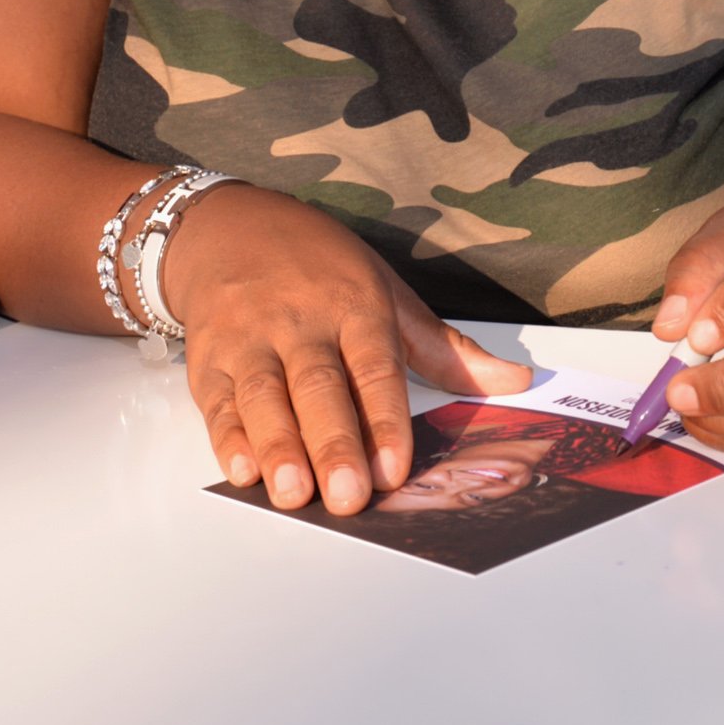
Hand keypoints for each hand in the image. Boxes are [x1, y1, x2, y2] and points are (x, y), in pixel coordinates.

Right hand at [160, 183, 530, 516]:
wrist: (226, 228)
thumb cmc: (317, 266)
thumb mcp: (386, 291)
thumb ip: (444, 348)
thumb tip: (515, 381)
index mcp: (354, 305)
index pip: (374, 366)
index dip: (384, 418)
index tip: (394, 469)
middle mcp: (300, 322)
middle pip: (318, 387)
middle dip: (333, 444)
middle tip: (348, 496)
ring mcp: (249, 340)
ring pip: (264, 397)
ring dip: (278, 447)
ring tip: (294, 493)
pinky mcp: (208, 360)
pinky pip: (217, 402)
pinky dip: (227, 438)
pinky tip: (242, 472)